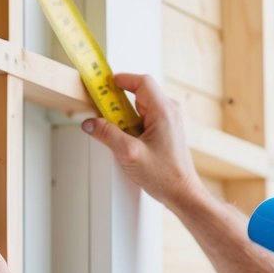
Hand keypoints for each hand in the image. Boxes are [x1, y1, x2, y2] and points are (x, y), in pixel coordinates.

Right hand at [82, 72, 200, 210]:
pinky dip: (130, 125)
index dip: (121, 80)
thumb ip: (107, 135)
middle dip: (117, 101)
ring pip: (140, 108)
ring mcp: (168, 122)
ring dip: (123, 116)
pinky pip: (144, 119)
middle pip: (139, 94)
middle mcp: (169, 112)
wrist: (182, 193)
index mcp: (164, 111)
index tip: (103, 84)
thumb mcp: (129, 154)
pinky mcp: (165, 132)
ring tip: (113, 131)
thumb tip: (91, 123)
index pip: (141, 82)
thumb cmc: (166, 175)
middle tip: (101, 111)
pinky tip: (124, 140)